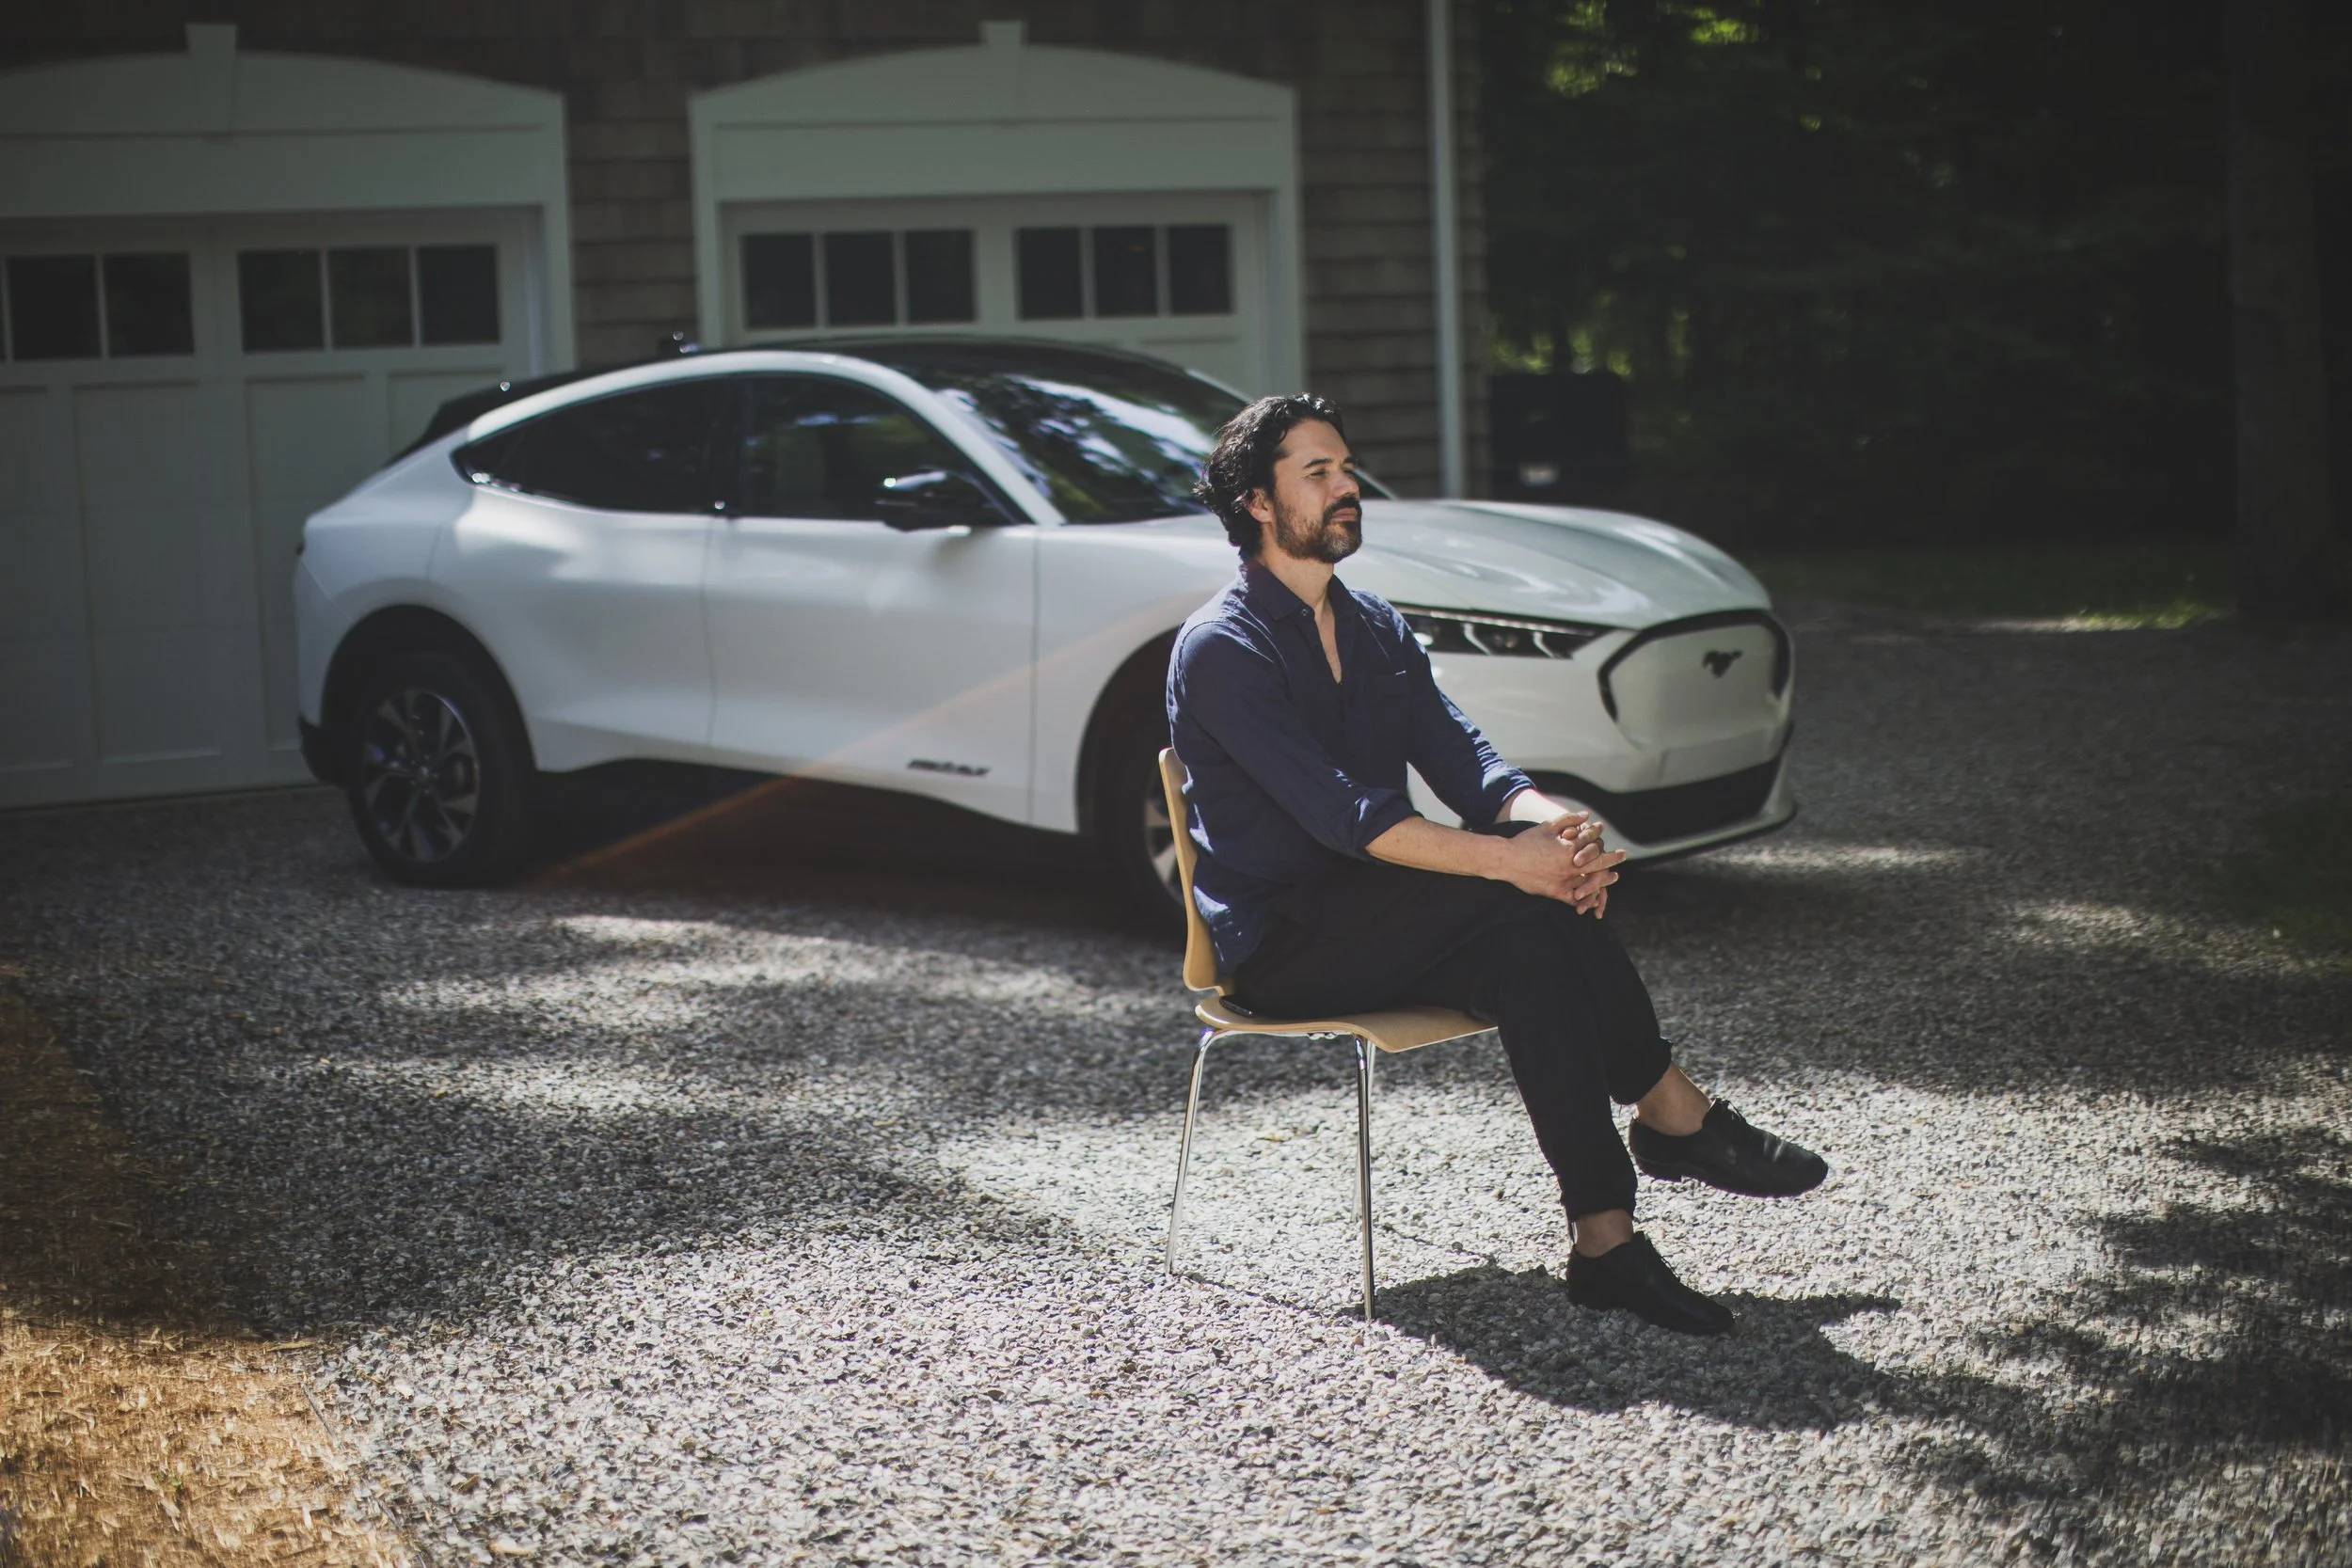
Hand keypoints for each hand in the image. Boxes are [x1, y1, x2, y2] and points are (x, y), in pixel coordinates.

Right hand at [1495, 819, 1626, 904]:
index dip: (1603, 842)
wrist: (1507, 860)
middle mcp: (1569, 865)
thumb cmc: (1526, 841)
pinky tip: (1594, 897)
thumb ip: (1569, 820)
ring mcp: (1563, 880)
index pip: (1593, 845)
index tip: (1611, 840)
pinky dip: (1586, 898)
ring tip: (1613, 877)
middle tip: (1623, 855)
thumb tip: (1586, 815)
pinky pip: (1575, 898)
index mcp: (1569, 848)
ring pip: (1590, 882)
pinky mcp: (1555, 892)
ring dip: (1604, 880)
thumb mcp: (1548, 826)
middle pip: (1597, 864)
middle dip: (1612, 859)